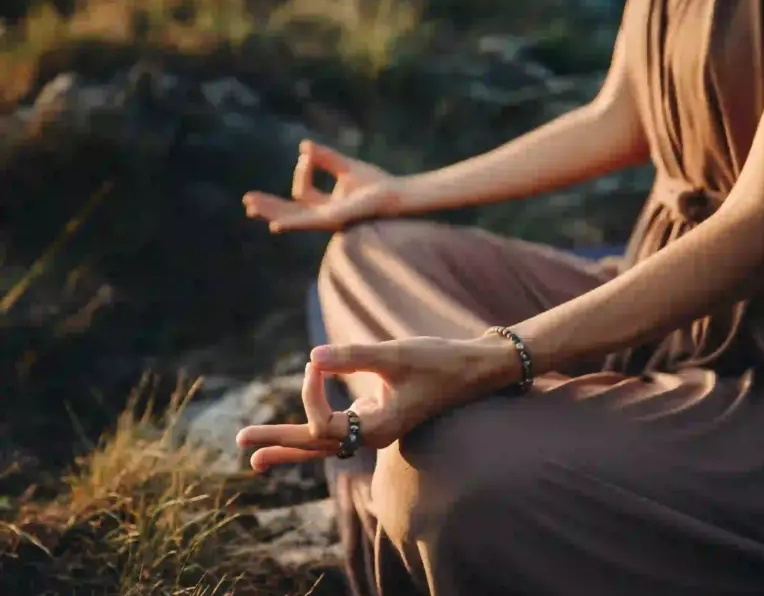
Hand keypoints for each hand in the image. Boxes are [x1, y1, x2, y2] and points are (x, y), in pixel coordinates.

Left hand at [235, 336, 518, 470]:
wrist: (474, 369)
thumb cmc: (439, 361)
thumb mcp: (396, 354)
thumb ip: (353, 355)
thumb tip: (312, 357)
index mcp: (377, 428)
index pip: (323, 422)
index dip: (310, 392)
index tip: (316, 362)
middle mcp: (372, 435)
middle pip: (314, 445)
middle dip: (277, 442)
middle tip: (240, 443)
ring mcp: (374, 429)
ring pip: (323, 443)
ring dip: (289, 445)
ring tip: (254, 459)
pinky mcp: (377, 417)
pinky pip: (336, 431)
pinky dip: (311, 433)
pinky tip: (294, 435)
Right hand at [242, 140, 404, 231]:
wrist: (396, 193)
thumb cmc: (377, 183)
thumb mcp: (345, 166)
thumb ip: (325, 158)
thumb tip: (304, 147)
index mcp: (326, 206)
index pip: (302, 192)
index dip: (302, 170)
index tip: (308, 154)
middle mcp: (325, 216)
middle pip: (290, 212)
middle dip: (268, 206)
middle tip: (246, 201)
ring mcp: (328, 220)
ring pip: (293, 218)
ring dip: (272, 211)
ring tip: (251, 207)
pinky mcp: (334, 220)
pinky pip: (308, 222)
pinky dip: (291, 222)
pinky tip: (275, 224)